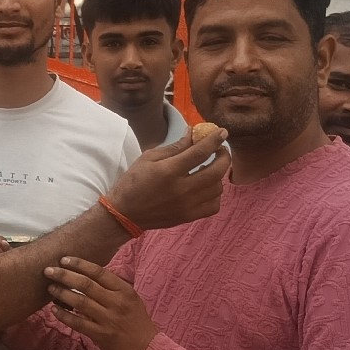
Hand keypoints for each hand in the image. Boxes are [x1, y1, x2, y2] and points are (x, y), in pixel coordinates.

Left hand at [44, 256, 157, 349]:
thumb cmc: (137, 323)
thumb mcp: (131, 300)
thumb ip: (113, 287)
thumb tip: (89, 273)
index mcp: (125, 291)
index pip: (99, 272)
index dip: (79, 264)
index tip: (64, 259)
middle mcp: (118, 303)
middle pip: (86, 284)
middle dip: (64, 275)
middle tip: (48, 271)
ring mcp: (110, 319)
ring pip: (80, 302)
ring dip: (62, 293)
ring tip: (50, 288)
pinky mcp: (102, 335)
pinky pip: (78, 323)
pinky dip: (64, 315)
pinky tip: (54, 310)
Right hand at [106, 127, 229, 230]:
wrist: (124, 214)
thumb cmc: (133, 183)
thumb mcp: (147, 158)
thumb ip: (173, 147)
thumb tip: (192, 134)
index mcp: (169, 171)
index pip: (200, 152)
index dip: (215, 140)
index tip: (222, 132)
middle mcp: (182, 189)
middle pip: (216, 171)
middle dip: (224, 157)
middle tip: (220, 151)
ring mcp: (187, 205)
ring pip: (217, 188)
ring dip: (218, 176)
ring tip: (209, 170)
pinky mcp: (188, 217)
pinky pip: (214, 206)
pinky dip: (215, 195)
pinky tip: (206, 189)